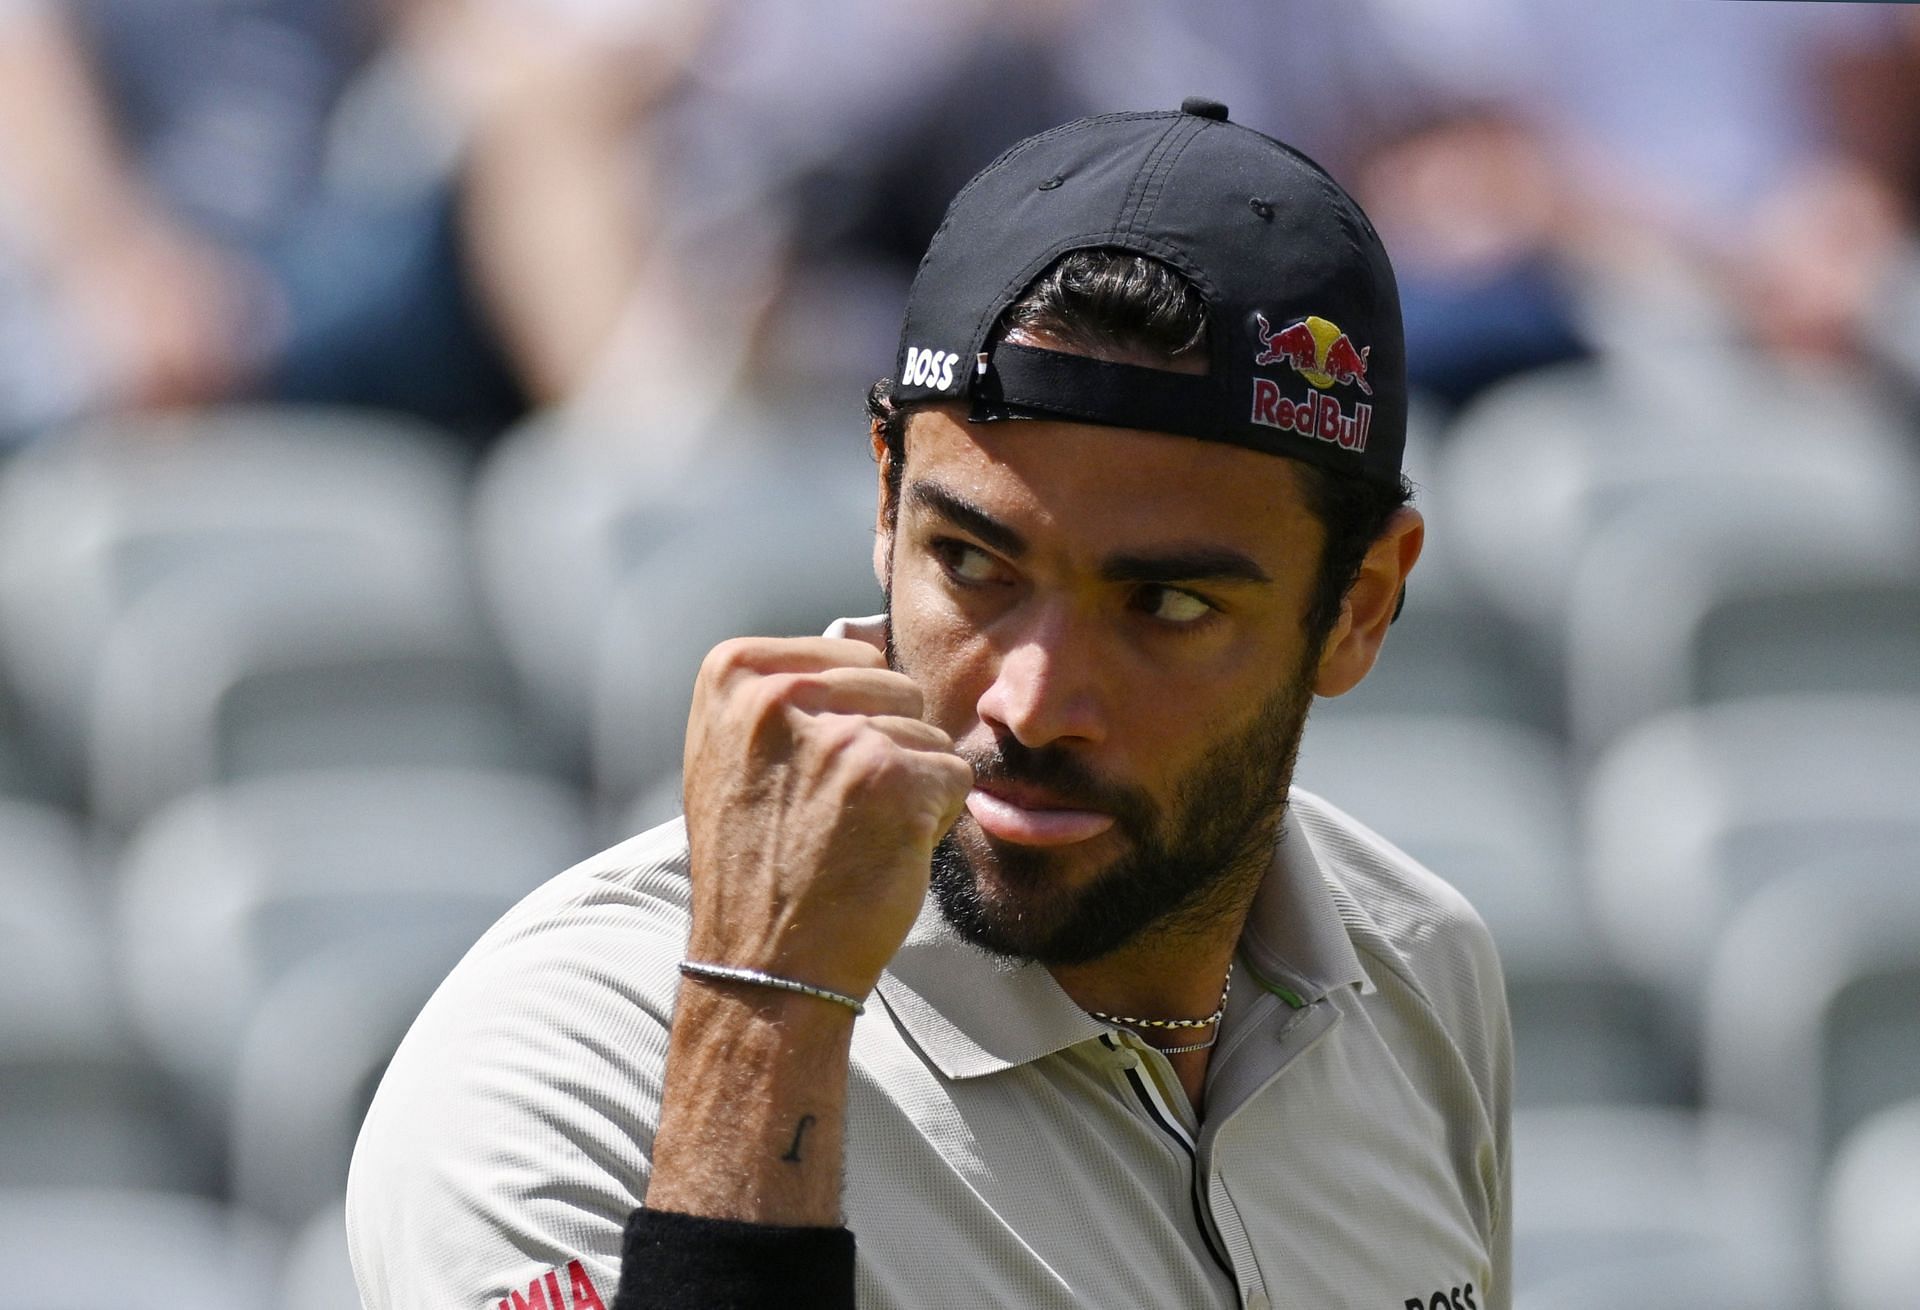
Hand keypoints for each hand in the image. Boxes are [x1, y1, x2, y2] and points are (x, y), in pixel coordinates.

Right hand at [681, 636, 973, 999]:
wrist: (761, 965)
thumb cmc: (758, 862)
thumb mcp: (736, 753)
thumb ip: (786, 690)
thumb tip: (868, 631)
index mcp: (730, 673)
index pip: (852, 656)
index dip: (848, 718)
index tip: (804, 776)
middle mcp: (775, 694)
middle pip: (895, 687)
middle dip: (885, 748)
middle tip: (833, 813)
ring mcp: (834, 736)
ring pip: (928, 734)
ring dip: (910, 786)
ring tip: (853, 836)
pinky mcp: (889, 780)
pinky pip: (955, 776)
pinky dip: (936, 819)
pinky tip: (884, 854)